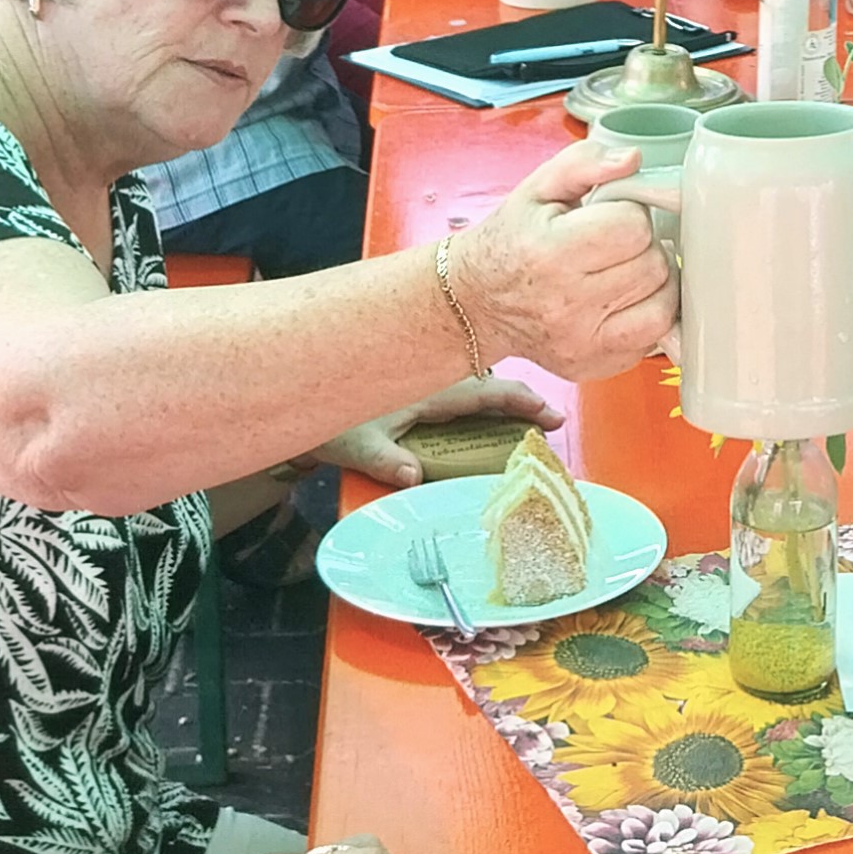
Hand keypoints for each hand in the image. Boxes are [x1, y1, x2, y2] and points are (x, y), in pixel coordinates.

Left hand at [320, 375, 560, 487]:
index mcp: (428, 387)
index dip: (524, 403)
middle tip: (553, 420)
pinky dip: (480, 396)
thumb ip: (386, 461)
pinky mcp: (414, 383)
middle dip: (523, 400)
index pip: (487, 391)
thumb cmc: (328, 418)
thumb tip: (413, 477)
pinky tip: (482, 413)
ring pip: (474, 379)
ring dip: (501, 395)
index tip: (555, 416)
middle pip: (490, 382)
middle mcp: (432, 377)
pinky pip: (459, 385)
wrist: (298, 385)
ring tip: (526, 416)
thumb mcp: (356, 445)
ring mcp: (424, 377)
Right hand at [449, 140, 676, 377]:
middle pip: (653, 265)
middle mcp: (566, 305)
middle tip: (614, 245)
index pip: (633, 227)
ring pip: (663, 304)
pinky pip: (653, 338)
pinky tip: (622, 301)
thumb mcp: (537, 188)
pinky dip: (647, 315)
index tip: (609, 217)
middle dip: (642, 247)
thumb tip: (632, 161)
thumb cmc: (511, 242)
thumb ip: (585, 163)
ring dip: (652, 282)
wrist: (477, 303)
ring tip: (623, 271)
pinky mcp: (595, 366)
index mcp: (550, 253)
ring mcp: (582, 343)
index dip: (629, 214)